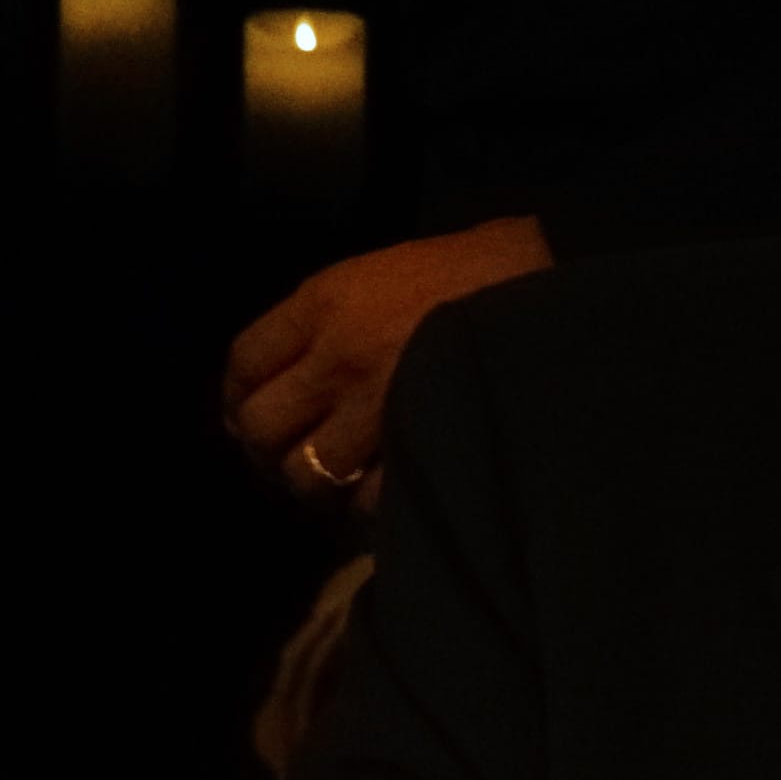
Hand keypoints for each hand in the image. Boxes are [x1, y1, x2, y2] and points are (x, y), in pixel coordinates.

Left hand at [220, 217, 549, 494]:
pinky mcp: (418, 444)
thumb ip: (324, 322)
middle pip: (260, 425)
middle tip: (288, 458)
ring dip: (315, 484)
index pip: (243, 361)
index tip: (245, 416)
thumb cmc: (465, 274)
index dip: (236, 398)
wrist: (544, 283)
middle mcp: (337, 355)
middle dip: (266, 449)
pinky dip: (368, 505)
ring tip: (335, 483)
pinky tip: (382, 492)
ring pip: (306, 473)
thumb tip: (285, 375)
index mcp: (322, 302)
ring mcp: (377, 406)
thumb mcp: (376, 275)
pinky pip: (368, 499)